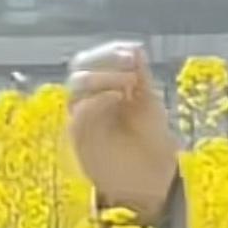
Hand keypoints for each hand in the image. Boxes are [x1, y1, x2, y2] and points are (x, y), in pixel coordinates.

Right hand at [66, 42, 180, 225]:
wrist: (149, 179)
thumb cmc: (150, 141)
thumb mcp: (150, 103)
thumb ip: (140, 77)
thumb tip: (135, 48)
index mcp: (107, 84)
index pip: (96, 58)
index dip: (110, 51)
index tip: (131, 52)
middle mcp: (90, 96)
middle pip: (81, 66)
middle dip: (104, 60)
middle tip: (129, 64)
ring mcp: (83, 115)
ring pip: (76, 84)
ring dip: (101, 76)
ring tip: (127, 83)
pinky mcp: (79, 135)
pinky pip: (78, 110)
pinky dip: (96, 99)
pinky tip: (115, 98)